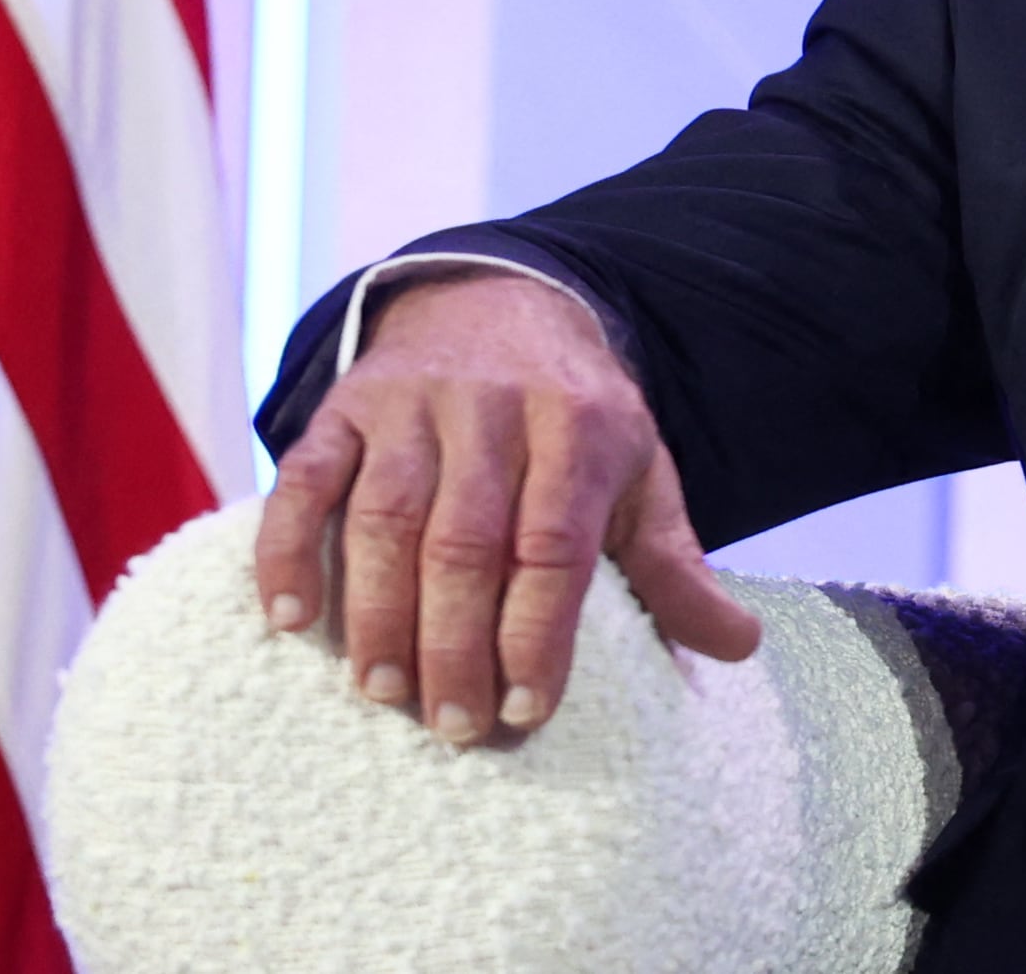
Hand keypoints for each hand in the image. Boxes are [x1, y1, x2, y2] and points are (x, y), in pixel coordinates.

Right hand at [251, 270, 760, 743]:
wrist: (498, 300)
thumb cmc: (574, 412)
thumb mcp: (638, 470)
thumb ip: (673, 561)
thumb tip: (737, 645)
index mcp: (577, 426)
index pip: (554, 543)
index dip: (538, 633)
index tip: (528, 709)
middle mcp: (492, 408)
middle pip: (465, 540)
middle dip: (455, 645)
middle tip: (453, 726)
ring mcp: (411, 404)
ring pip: (384, 515)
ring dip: (378, 611)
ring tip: (382, 692)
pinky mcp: (344, 407)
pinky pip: (306, 476)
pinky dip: (288, 546)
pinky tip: (291, 617)